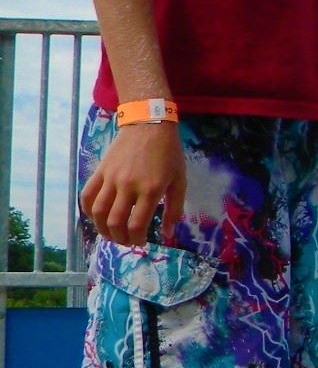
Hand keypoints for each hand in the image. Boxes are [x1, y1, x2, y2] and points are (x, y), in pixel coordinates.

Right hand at [80, 124, 184, 245]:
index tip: (141, 242)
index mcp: (150, 190)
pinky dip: (88, 210)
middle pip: (115, 222)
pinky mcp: (100, 171)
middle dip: (119, 238)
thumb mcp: (180, 181)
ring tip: (111, 234)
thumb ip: (174, 209)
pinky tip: (97, 216)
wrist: (148, 125)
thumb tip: (167, 234)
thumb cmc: (169, 154)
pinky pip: (87, 195)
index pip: (136, 224)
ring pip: (98, 212)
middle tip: (126, 241)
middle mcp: (128, 186)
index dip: (136, 239)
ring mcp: (111, 178)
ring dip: (102, 228)